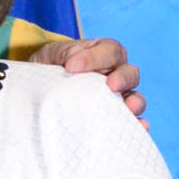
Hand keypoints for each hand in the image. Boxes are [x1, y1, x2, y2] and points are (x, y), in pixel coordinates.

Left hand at [30, 32, 145, 120]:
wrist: (39, 91)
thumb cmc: (50, 68)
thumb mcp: (51, 55)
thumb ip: (62, 54)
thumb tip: (72, 64)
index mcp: (103, 53)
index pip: (109, 51)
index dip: (95, 58)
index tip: (71, 67)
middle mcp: (116, 73)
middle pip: (130, 72)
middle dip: (123, 78)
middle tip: (111, 86)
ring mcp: (118, 97)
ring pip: (135, 97)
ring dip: (135, 102)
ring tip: (129, 108)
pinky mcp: (114, 118)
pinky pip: (131, 121)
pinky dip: (137, 124)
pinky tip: (139, 127)